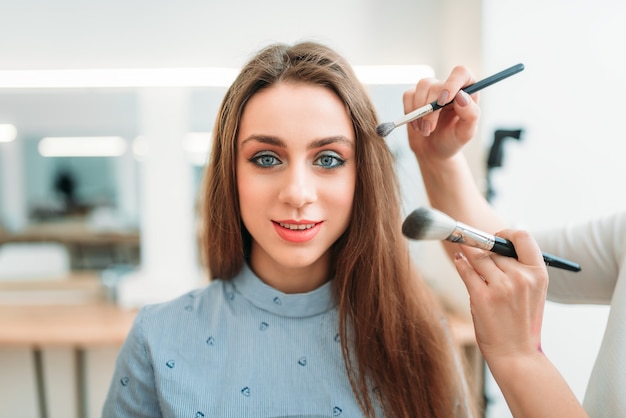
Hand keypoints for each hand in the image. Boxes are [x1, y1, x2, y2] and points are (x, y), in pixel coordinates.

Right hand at [403, 65, 480, 162]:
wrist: (433, 150)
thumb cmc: (452, 140)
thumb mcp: (466, 133)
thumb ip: (470, 114)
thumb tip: (461, 96)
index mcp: (467, 91)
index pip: (461, 73)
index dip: (451, 83)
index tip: (443, 101)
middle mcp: (449, 86)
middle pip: (436, 85)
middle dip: (430, 111)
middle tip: (429, 130)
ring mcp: (431, 89)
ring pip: (422, 86)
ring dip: (419, 112)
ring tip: (425, 130)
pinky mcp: (415, 95)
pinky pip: (408, 95)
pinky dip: (409, 112)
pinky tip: (416, 125)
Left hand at [452, 229, 548, 365]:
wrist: (516, 353)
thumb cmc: (521, 322)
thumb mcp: (532, 292)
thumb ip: (519, 268)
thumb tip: (496, 244)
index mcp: (538, 274)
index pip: (523, 237)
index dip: (506, 233)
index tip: (496, 236)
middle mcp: (521, 278)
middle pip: (495, 249)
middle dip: (486, 252)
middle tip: (479, 257)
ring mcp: (501, 287)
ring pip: (479, 258)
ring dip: (471, 257)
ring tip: (466, 257)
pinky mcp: (481, 296)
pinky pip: (465, 270)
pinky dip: (460, 263)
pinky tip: (459, 260)